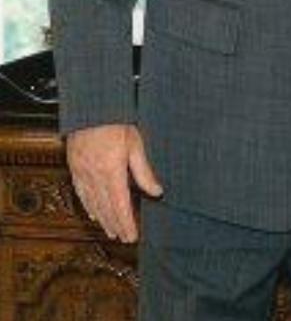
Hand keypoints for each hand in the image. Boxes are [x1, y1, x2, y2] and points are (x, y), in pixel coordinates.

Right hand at [65, 123, 163, 242]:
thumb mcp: (136, 144)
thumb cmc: (116, 123)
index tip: (131, 236)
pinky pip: (81, 193)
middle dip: (116, 225)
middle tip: (124, 239)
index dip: (126, 223)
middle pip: (106, 208)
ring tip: (111, 231)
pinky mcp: (75, 168)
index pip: (120, 205)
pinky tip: (94, 213)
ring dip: (102, 220)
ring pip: (92, 203)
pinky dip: (88, 206)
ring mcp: (82, 173)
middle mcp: (94, 176)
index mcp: (111, 172)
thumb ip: (144, 171)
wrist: (90, 109)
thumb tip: (157, 192)